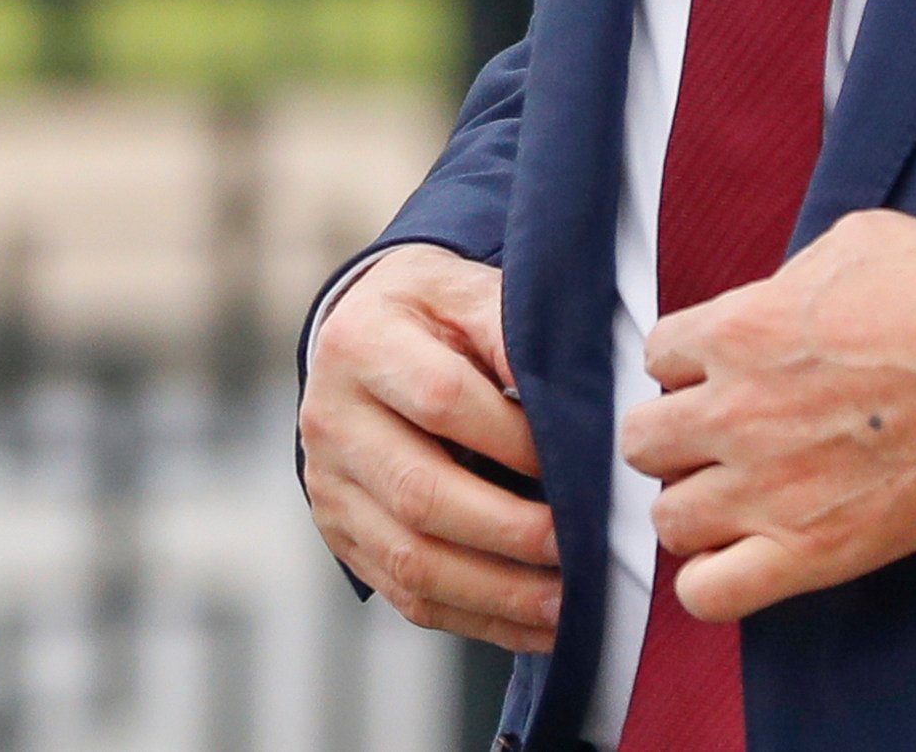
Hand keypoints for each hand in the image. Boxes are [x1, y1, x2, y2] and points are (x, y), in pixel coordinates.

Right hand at [300, 245, 562, 646]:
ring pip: (411, 560)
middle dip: (514, 531)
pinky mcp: (343, 536)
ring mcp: (328, 487)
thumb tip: (566, 397)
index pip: (443, 401)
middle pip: (421, 494)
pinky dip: (478, 617)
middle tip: (586, 548)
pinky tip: (536, 625)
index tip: (584, 462)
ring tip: (570, 603)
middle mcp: (331, 420)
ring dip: (499, 592)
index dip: (516, 440)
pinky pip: (407, 594)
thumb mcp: (468, 290)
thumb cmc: (435, 313)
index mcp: (362, 343)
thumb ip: (512, 331)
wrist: (362, 332)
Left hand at [621, 209, 915, 622]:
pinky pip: (708, 593)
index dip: (691, 363)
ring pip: (666, 520)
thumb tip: (769, 303)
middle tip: (725, 434)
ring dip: (696, 505)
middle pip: (644, 441)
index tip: (725, 371)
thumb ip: (786, 278)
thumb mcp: (853, 240)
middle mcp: (736, 412)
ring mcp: (768, 490)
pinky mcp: (812, 553)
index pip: (658, 356)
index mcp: (741, 329)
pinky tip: (747, 553)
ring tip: (740, 495)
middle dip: (678, 435)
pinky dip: (714, 580)